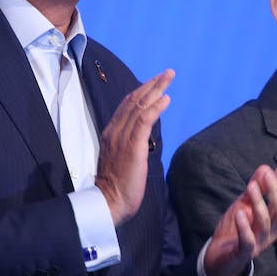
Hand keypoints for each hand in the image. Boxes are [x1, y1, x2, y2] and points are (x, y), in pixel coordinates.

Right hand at [95, 69, 174, 225]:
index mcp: (111, 133)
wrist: (107, 202)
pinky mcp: (132, 147)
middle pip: (134, 100)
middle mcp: (115, 131)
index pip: (127, 105)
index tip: (155, 82)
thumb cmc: (116, 185)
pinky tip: (166, 99)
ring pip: (139, 106)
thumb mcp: (120, 158)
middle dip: (152, 84)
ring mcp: (123, 138)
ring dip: (156, 89)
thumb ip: (128, 143)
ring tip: (169, 78)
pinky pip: (144, 121)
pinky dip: (155, 108)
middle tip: (167, 73)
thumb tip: (141, 136)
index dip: (142, 91)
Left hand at [203, 165, 276, 275]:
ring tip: (251, 186)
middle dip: (275, 191)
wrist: (219, 257)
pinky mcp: (244, 253)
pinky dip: (245, 227)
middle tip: (267, 174)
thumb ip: (255, 189)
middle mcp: (270, 232)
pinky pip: (248, 241)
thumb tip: (264, 168)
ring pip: (265, 223)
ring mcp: (259, 243)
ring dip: (259, 202)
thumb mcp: (244, 204)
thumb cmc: (234, 229)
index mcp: (273, 220)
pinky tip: (240, 213)